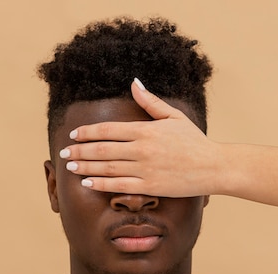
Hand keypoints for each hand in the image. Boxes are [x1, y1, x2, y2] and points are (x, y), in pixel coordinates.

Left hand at [59, 79, 221, 196]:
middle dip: (80, 151)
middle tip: (64, 153)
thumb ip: (150, 102)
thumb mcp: (174, 116)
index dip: (87, 132)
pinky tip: (87, 184)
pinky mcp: (150, 187)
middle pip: (102, 149)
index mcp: (146, 130)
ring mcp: (145, 169)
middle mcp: (142, 149)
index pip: (108, 130)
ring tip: (71, 168)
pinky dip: (101, 184)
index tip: (74, 135)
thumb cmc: (194, 141)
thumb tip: (134, 83)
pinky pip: (119, 186)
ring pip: (107, 168)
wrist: (214, 167)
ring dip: (86, 168)